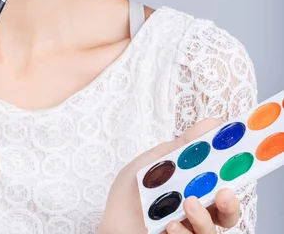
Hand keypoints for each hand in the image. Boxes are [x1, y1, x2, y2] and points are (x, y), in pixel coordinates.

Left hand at [98, 118, 240, 233]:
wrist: (109, 222)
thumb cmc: (130, 193)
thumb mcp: (155, 162)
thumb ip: (184, 146)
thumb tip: (212, 123)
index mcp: (195, 192)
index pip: (223, 186)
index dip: (234, 176)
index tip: (237, 161)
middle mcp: (196, 216)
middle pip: (227, 215)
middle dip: (231, 204)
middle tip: (224, 193)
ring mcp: (188, 233)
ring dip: (204, 219)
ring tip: (188, 204)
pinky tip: (170, 225)